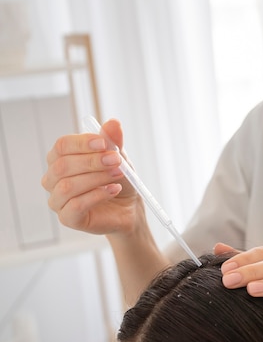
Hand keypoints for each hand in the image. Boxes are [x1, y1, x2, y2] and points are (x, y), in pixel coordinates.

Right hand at [41, 119, 141, 235]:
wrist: (129, 208)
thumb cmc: (118, 179)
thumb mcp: (119, 157)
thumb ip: (113, 141)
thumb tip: (113, 123)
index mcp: (61, 159)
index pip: (61, 146)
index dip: (82, 143)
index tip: (105, 143)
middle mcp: (53, 179)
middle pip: (63, 165)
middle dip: (92, 161)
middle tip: (116, 160)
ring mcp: (58, 200)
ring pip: (67, 186)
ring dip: (96, 177)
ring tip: (118, 174)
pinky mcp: (68, 218)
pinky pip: (75, 205)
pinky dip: (97, 195)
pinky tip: (114, 189)